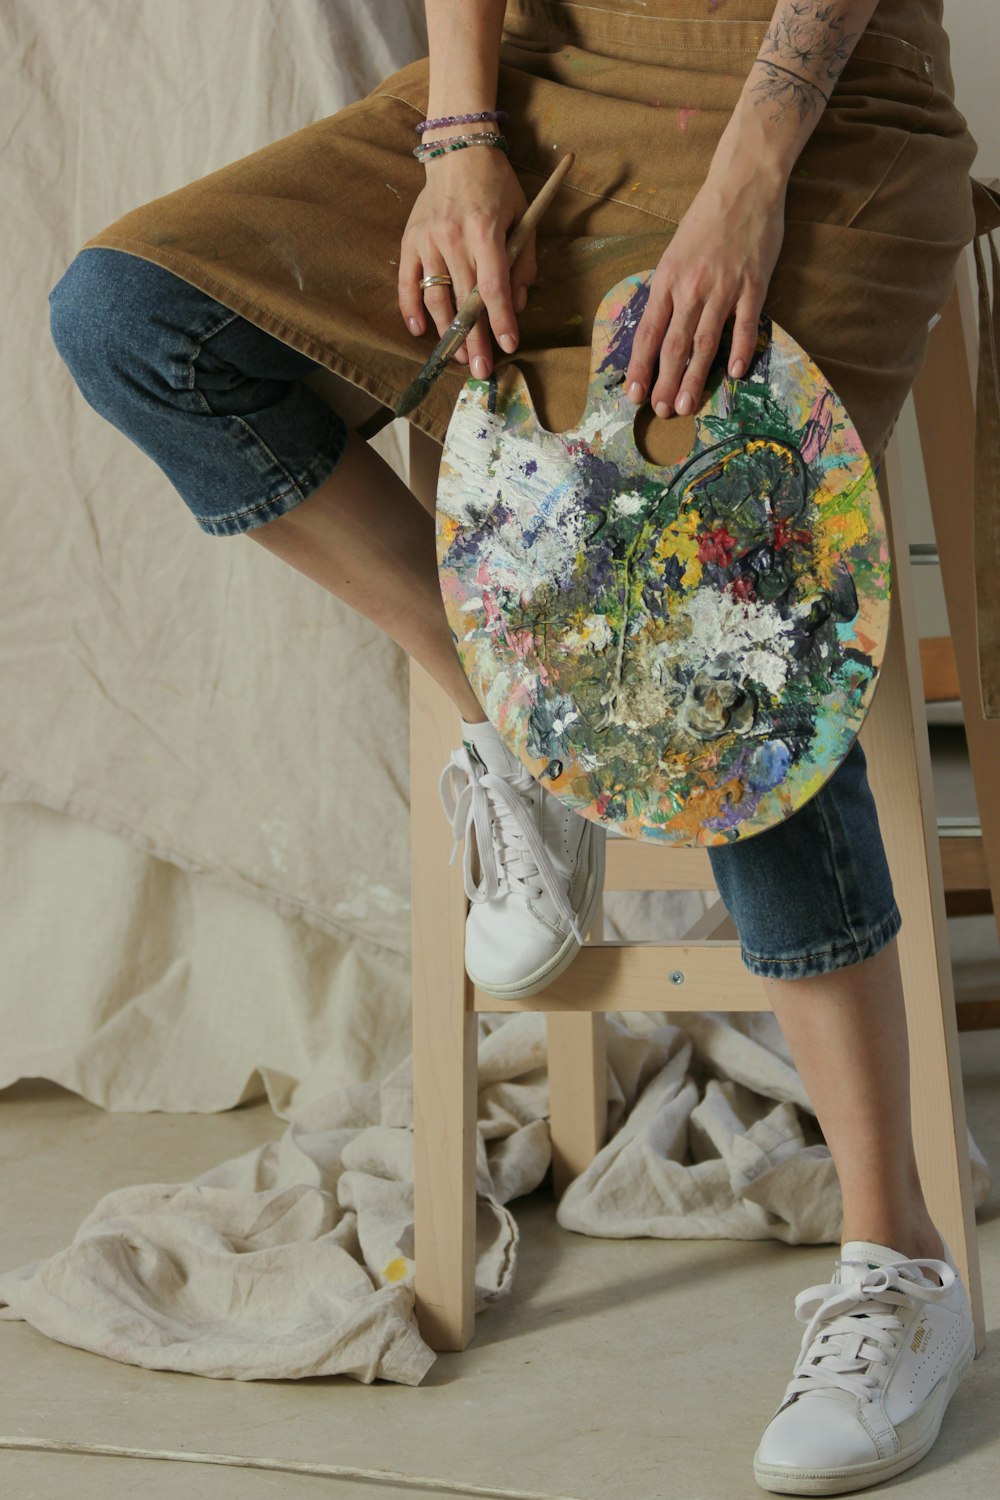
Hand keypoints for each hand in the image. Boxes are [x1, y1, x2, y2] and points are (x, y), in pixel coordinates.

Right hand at [398, 147, 536, 375]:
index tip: (509, 344)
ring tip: (458, 357)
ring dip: (446, 332)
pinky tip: (419, 330)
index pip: (492, 286)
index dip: (501, 319)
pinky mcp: (410, 240)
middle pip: (464, 299)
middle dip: (474, 339)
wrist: (458, 148)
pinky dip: (410, 308)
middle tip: (481, 369)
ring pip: (435, 297)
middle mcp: (453, 237)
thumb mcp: (522, 215)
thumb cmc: (496, 184)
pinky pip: (406, 282)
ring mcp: (427, 239)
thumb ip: (523, 261)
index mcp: (485, 229)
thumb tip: (517, 303)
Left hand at [625, 162, 786, 417]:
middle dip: (665, 381)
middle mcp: (691, 287)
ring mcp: (724, 286)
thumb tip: (658, 332)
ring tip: (687, 404)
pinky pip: (744, 323)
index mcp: (667, 279)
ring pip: (705, 340)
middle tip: (661, 412)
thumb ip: (669, 292)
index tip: (634, 394)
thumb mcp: (675, 254)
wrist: (744, 183)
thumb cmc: (706, 220)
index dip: (640, 366)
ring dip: (695, 377)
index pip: (648, 332)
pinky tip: (735, 373)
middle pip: (674, 344)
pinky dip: (739, 349)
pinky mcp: (754, 283)